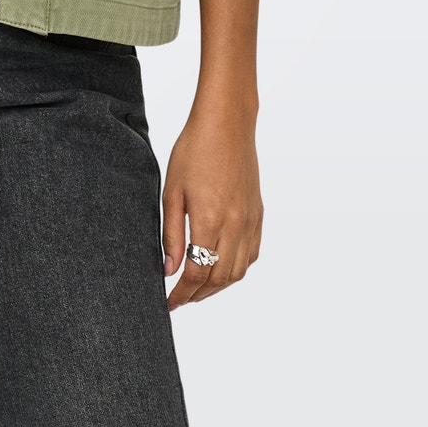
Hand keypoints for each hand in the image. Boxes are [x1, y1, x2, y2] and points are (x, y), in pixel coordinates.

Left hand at [161, 99, 262, 310]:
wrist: (227, 124)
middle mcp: (235, 225)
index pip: (198, 273)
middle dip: (199, 294)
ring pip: (239, 271)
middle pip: (220, 278)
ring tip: (199, 288)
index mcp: (210, 220)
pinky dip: (237, 269)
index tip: (170, 303)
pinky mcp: (258, 214)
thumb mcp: (172, 190)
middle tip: (181, 298)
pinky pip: (252, 254)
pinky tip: (222, 266)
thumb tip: (169, 269)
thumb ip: (171, 233)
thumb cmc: (194, 150)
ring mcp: (250, 221)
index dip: (183, 293)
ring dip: (219, 286)